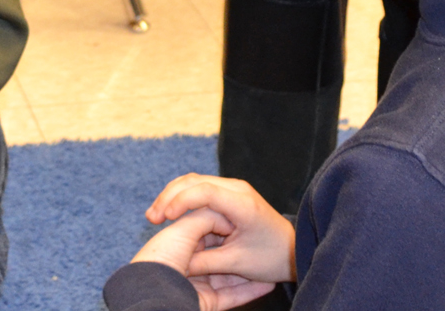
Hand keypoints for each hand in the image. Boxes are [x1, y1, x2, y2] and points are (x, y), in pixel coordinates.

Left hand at [133, 208, 277, 310]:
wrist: (157, 296)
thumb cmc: (164, 258)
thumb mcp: (184, 229)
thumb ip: (204, 218)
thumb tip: (224, 218)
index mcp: (179, 245)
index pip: (205, 231)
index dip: (222, 224)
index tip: (239, 219)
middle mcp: (189, 265)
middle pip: (220, 254)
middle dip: (238, 247)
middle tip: (258, 237)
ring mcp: (200, 286)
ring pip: (229, 276)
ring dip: (248, 270)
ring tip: (271, 262)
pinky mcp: (209, 303)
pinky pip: (233, 296)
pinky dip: (250, 291)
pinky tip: (268, 284)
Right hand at [146, 174, 296, 285]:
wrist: (292, 249)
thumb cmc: (270, 258)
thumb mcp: (238, 263)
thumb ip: (207, 262)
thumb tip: (178, 264)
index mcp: (243, 204)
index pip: (204, 191)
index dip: (180, 201)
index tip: (163, 218)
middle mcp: (237, 189)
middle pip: (194, 181)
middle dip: (169, 197)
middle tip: (151, 218)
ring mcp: (232, 188)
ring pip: (193, 181)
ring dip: (173, 196)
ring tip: (155, 216)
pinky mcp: (228, 193)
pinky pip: (199, 188)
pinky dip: (182, 198)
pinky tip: (170, 214)